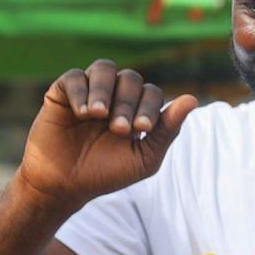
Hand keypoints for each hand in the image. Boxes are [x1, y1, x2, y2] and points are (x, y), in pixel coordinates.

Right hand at [14, 60, 196, 213]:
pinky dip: (81, 91)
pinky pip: (74, 77)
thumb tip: (193, 99)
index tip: (141, 129)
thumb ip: (167, 130)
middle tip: (119, 129)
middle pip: (130, 78)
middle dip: (128, 102)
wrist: (64, 186)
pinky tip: (82, 113)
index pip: (150, 93)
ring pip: (104, 68)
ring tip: (98, 115)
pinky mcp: (62, 92)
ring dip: (105, 89)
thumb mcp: (143, 158)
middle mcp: (114, 96)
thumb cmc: (105, 174)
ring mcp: (88, 92)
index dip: (149, 106)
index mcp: (135, 110)